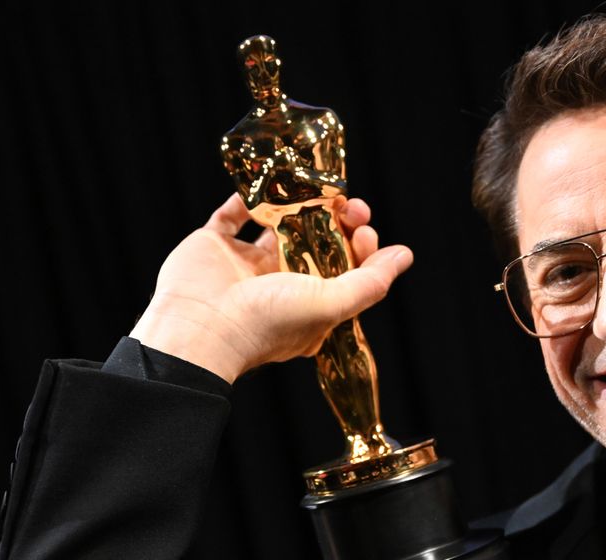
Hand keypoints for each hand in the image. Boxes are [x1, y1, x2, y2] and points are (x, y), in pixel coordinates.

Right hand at [130, 194, 412, 383]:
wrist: (201, 327)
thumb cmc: (268, 322)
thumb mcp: (331, 305)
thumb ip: (370, 281)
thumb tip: (404, 255)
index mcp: (310, 305)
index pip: (346, 270)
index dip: (361, 248)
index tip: (364, 231)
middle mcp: (280, 285)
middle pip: (317, 244)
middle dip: (337, 221)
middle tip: (349, 205)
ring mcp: (246, 265)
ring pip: (277, 226)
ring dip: (296, 206)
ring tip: (313, 188)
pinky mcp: (215, 247)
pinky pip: (230, 216)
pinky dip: (245, 199)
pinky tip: (264, 186)